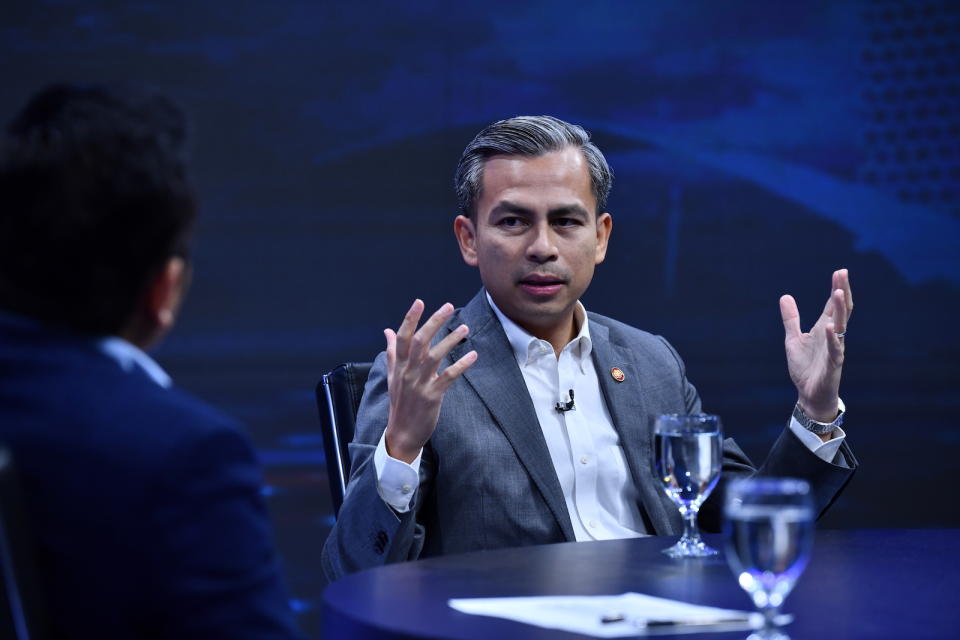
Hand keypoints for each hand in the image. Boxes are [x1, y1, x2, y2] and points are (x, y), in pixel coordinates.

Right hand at [383, 300, 477, 462]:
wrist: (401, 433)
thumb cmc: (399, 402)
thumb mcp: (392, 376)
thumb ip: (392, 352)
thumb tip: (387, 330)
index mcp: (398, 365)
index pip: (402, 337)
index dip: (410, 319)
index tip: (419, 302)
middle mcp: (407, 371)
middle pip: (420, 341)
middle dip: (434, 322)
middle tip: (448, 306)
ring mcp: (419, 383)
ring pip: (435, 356)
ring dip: (451, 340)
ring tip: (465, 328)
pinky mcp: (432, 396)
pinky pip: (448, 377)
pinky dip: (461, 365)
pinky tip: (473, 355)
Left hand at [779, 269, 852, 423]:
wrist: (809, 394)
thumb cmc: (805, 367)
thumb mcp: (793, 339)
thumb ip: (791, 319)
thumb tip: (785, 296)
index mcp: (824, 329)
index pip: (832, 305)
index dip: (836, 288)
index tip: (839, 271)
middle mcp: (832, 336)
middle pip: (841, 310)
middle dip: (842, 292)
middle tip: (842, 274)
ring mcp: (835, 349)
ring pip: (841, 326)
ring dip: (840, 310)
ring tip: (838, 292)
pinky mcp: (834, 364)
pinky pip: (836, 349)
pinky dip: (833, 338)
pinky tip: (831, 327)